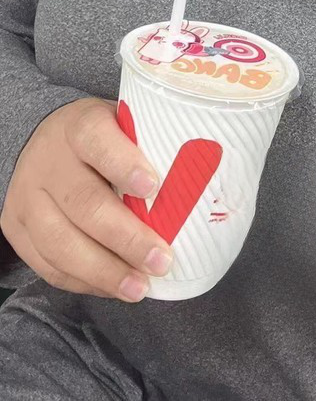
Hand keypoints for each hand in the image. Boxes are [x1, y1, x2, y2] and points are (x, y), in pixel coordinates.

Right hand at [0, 98, 173, 301]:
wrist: (47, 143)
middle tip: (161, 260)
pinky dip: (85, 282)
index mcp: (79, 125)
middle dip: (126, 238)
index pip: (97, 139)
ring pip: (61, 241)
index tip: (153, 187)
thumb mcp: (125, 127)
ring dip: (105, 271)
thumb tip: (199, 187)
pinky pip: (48, 264)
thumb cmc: (105, 140)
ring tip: (140, 288)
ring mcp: (27, 195)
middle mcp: (48, 159)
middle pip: (84, 202)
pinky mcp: (16, 227)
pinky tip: (114, 288)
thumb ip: (150, 150)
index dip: (124, 164)